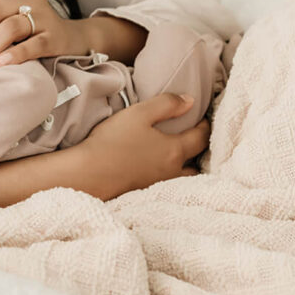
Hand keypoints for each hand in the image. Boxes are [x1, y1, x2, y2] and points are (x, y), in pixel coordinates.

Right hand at [74, 93, 208, 196]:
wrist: (88, 173)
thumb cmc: (114, 140)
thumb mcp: (140, 113)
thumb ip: (167, 104)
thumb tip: (191, 101)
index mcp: (174, 151)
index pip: (200, 138)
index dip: (205, 126)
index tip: (203, 117)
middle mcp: (171, 171)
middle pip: (196, 164)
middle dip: (198, 151)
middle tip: (194, 138)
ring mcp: (158, 185)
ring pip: (182, 178)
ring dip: (185, 167)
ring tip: (179, 155)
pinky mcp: (143, 192)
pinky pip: (166, 185)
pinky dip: (169, 176)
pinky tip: (158, 168)